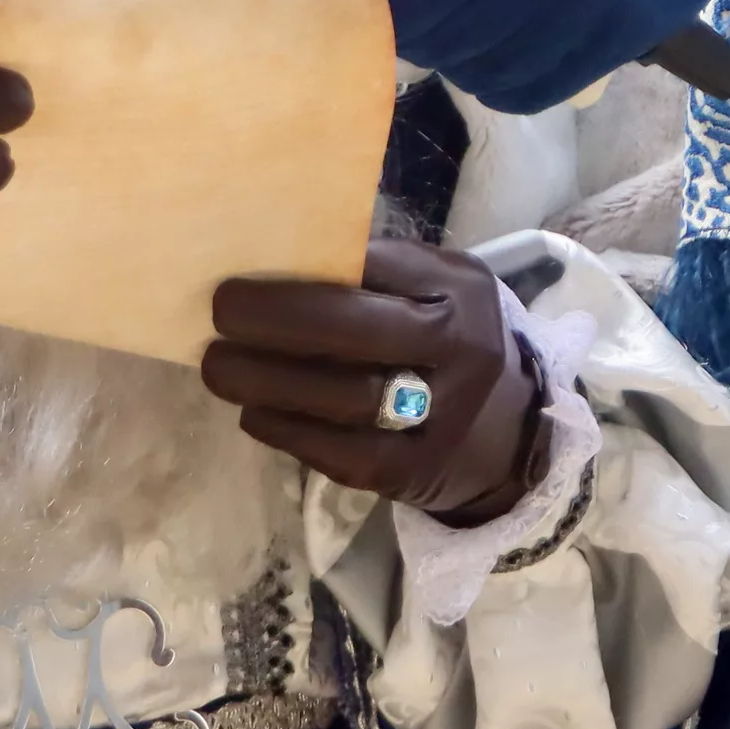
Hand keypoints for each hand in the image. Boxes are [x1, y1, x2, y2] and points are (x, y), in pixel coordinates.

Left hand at [201, 240, 545, 526]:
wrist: (510, 432)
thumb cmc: (448, 343)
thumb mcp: (438, 292)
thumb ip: (380, 275)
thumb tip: (275, 257)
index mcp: (460, 289)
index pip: (378, 265)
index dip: (307, 266)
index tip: (245, 266)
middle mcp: (460, 347)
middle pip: (357, 329)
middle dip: (277, 318)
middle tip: (221, 312)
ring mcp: (444, 414)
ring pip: (344, 397)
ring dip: (268, 380)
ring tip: (219, 367)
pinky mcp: (417, 471)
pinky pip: (342, 453)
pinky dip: (288, 432)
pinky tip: (254, 414)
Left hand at [386, 0, 729, 112]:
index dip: (403, 10)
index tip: (376, 10)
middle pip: (467, 36)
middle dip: (425, 44)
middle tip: (408, 35)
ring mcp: (601, 12)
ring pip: (504, 72)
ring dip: (465, 71)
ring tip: (452, 56)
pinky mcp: (628, 40)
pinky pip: (550, 87)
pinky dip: (511, 90)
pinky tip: (495, 76)